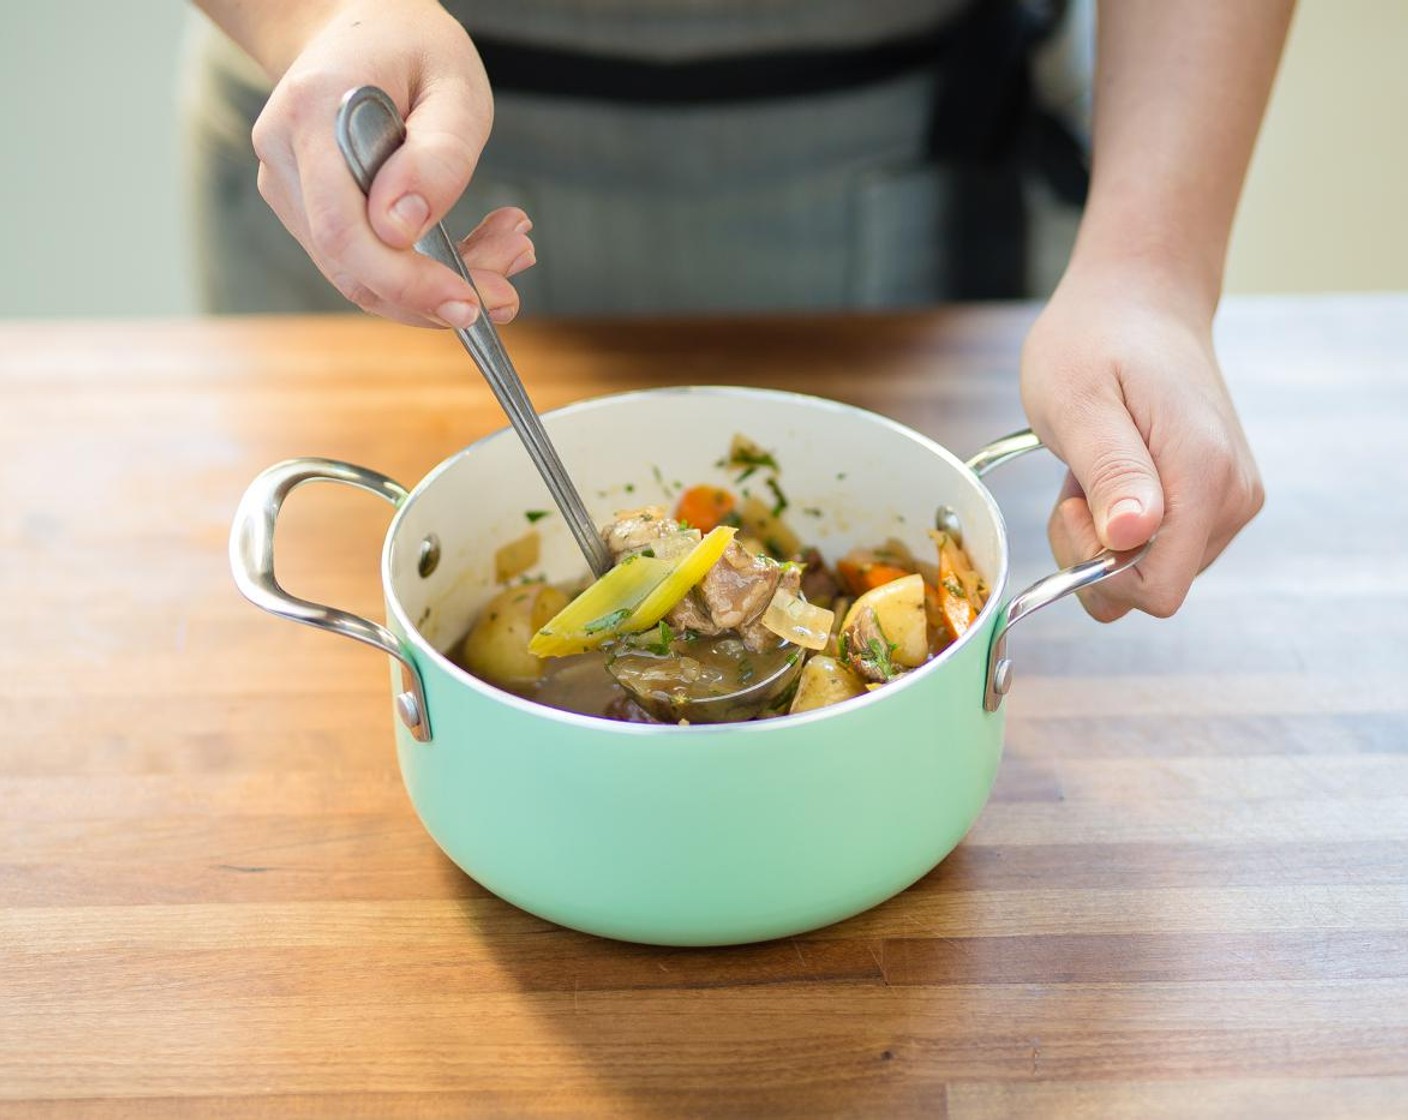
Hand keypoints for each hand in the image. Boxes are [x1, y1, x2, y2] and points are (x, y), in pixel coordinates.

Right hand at [248, 0, 532, 326]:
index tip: (468, 302)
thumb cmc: (413, 47)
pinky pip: (364, 260)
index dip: (405, 281)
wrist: (362, 26)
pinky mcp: (306, 208)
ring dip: (438, 283)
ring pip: (360, 274)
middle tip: (508, 293)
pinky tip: (476, 244)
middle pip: (351, 267)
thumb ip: (437, 156)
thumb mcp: (454, 86)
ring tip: (507, 251)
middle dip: (433, 294)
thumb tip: (400, 229)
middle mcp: (285, 155)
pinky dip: (423, 268)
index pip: (344, 230)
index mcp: (313, 113)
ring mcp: (288, 186)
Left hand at [1020, 265, 1263, 620]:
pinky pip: (1162, 549)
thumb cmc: (1097, 340)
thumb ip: (1110, 471)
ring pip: (1154, 571)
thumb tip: (1133, 536)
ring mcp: (1232, 501)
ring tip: (1097, 466)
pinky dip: (1123, 523)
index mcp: (1204, 476)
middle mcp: (1233, 498)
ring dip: (1106, 536)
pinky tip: (1114, 470)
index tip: (1075, 505)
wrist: (1140, 299)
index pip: (1159, 590)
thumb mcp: (1078, 400)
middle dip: (1095, 551)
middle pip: (1153, 586)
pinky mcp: (1220, 500)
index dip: (1099, 569)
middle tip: (1080, 478)